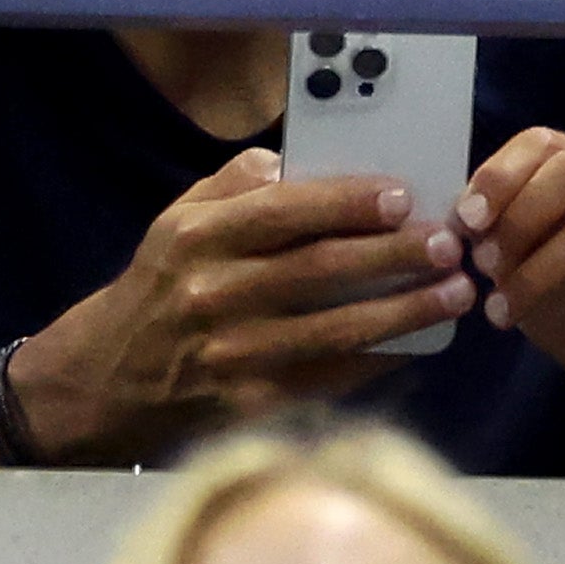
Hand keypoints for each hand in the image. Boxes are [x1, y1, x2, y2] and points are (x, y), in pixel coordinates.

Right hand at [14, 149, 476, 463]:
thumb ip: (231, 188)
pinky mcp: (251, 403)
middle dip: (394, 255)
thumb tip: (295, 161)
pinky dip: (380, 360)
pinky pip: (331, 378)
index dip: (347, 202)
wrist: (107, 378)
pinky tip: (417, 345)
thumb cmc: (157, 291)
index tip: (402, 195)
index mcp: (193, 238)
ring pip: (337, 328)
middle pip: (320, 269)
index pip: (281, 211)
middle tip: (448, 244)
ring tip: (457, 293)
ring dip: (406, 310)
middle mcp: (211, 293)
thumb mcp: (172, 224)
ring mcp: (232, 353)